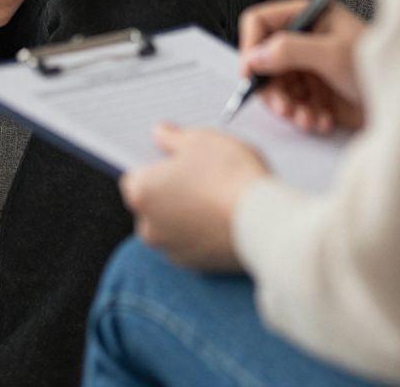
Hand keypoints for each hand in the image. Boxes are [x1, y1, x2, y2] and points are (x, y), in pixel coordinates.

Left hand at [119, 124, 268, 270]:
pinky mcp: (198, 266)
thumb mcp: (199, 139)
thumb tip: (160, 134)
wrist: (264, 221)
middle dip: (170, 192)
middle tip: (200, 175)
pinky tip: (224, 217)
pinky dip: (203, 232)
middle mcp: (150, 227)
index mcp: (142, 193)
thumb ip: (173, 137)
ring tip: (216, 196)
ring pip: (173, 226)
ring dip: (187, 214)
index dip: (157, 166)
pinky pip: (193, 244)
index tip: (176, 159)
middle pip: (153, 204)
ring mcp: (173, 250)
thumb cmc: (228, 176)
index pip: (136, 177)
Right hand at [237, 0, 366, 133]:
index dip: (250, 46)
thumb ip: (289, 51)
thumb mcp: (332, 54)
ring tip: (308, 118)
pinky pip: (291, 105)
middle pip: (263, 61)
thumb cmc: (377, 67)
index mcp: (307, 16)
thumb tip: (254, 56)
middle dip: (272, 88)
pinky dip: (303, 116)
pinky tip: (322, 120)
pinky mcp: (313, 92)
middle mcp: (303, 39)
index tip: (249, 74)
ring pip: (275, 88)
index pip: (260, 22)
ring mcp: (307, 67)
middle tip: (283, 108)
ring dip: (289, 107)